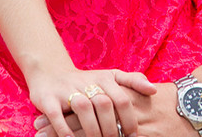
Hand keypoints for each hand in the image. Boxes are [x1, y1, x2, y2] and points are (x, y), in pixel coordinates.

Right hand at [36, 82, 192, 136]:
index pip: (122, 98)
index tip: (133, 135)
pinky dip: (64, 129)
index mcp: (104, 78)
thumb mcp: (109, 76)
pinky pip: (57, 115)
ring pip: (83, 107)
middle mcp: (86, 82)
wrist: (49, 72)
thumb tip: (153, 90)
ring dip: (91, 128)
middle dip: (111, 127)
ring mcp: (67, 90)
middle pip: (104, 104)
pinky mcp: (48, 98)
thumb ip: (132, 80)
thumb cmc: (85, 80)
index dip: (129, 119)